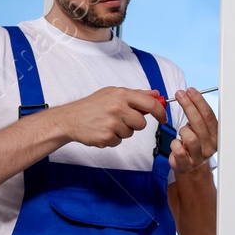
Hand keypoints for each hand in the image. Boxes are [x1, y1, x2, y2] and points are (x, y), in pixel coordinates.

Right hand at [51, 86, 166, 148]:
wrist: (70, 119)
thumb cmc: (92, 105)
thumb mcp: (113, 93)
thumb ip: (136, 94)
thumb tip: (156, 94)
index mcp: (121, 95)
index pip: (150, 104)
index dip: (161, 112)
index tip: (164, 118)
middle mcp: (118, 107)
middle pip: (141, 123)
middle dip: (134, 124)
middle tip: (121, 119)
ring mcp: (112, 123)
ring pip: (130, 133)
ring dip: (122, 131)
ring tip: (108, 124)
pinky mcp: (106, 137)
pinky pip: (119, 141)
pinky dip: (112, 138)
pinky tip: (102, 131)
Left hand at [164, 88, 217, 175]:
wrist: (190, 167)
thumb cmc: (194, 145)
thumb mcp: (200, 129)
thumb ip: (198, 115)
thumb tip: (189, 95)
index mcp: (215, 135)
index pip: (208, 115)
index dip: (199, 101)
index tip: (190, 91)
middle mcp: (209, 145)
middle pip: (199, 123)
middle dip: (188, 106)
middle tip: (180, 95)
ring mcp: (199, 156)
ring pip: (190, 137)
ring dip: (183, 130)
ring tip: (182, 132)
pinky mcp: (187, 164)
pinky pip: (178, 150)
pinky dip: (174, 144)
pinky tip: (177, 144)